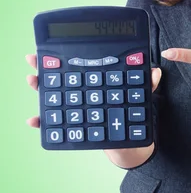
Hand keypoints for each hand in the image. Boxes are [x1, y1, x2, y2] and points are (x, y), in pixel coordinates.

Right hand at [25, 54, 161, 127]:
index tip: (50, 48)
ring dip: (41, 89)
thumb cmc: (130, 117)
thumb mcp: (139, 100)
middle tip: (34, 60)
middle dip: (44, 67)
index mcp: (94, 82)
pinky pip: (54, 126)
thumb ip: (146, 86)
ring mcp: (75, 110)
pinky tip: (35, 120)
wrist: (128, 144)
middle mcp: (80, 94)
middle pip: (60, 77)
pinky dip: (43, 123)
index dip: (63, 55)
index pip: (78, 65)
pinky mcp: (73, 128)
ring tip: (32, 80)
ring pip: (53, 97)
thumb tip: (154, 71)